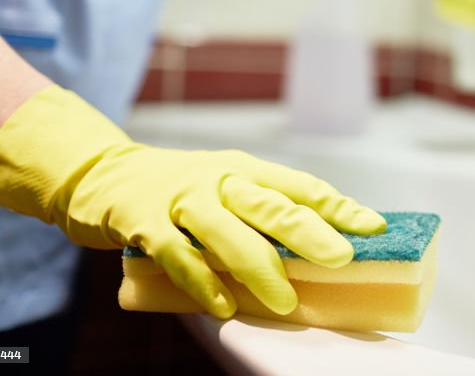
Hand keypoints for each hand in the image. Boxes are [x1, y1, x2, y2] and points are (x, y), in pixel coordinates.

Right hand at [0, 86, 384, 318]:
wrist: (100, 173)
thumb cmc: (178, 188)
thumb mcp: (225, 186)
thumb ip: (261, 214)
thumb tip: (318, 248)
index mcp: (246, 168)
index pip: (301, 186)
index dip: (339, 206)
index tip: (373, 227)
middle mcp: (219, 178)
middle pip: (271, 205)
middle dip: (310, 233)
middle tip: (341, 258)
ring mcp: (181, 198)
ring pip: (228, 232)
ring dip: (260, 268)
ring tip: (287, 300)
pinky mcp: (143, 221)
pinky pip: (178, 254)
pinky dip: (202, 282)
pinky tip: (222, 306)